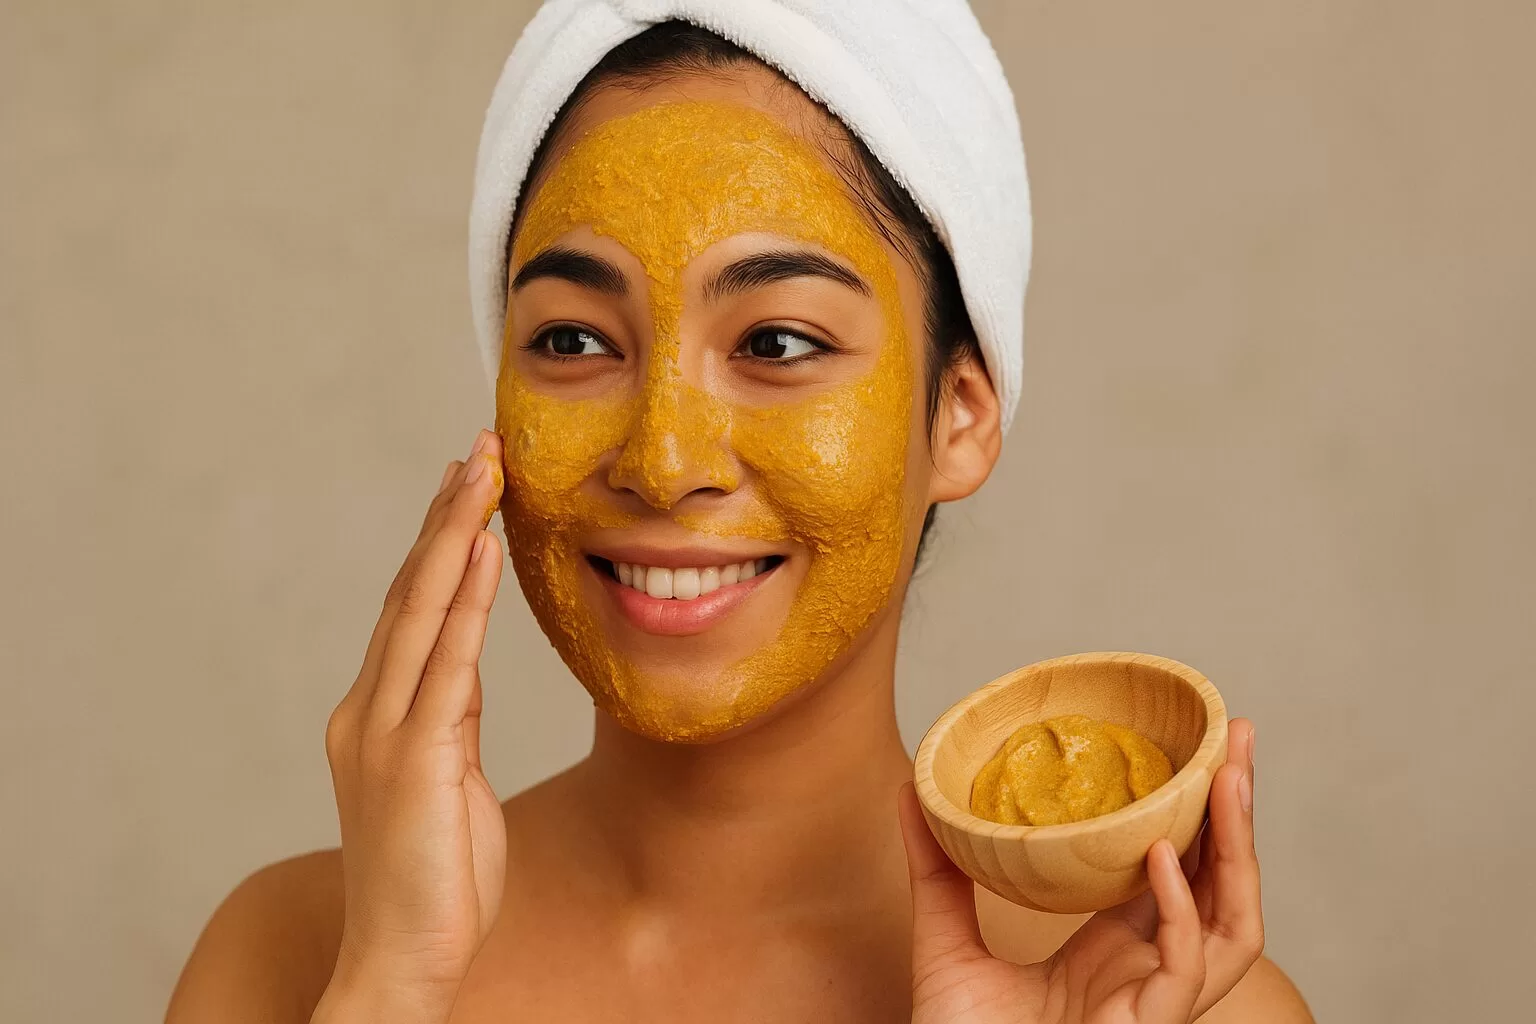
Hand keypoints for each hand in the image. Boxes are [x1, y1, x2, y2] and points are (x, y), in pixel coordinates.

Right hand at [316, 429, 506, 1021]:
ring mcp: (384, 732)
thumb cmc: (434, 881)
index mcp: (376, 717)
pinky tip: (482, 548)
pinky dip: (462, 600)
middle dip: (446, 515)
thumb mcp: (450, 782)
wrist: (403, 959)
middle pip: (411, 592)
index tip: (467, 487)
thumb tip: (465, 672)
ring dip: (454, 533)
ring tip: (482, 469)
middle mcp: (368, 712)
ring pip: (422, 610)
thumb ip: (452, 722)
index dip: (440, 545)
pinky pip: (446, 662)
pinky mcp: (413, 758)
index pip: (412, 611)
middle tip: (479, 448)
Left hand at [900, 719, 1262, 1023]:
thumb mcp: (944, 941)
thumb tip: (911, 789)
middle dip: (1237, 814)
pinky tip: (1159, 856)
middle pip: (1223, 889)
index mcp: (1115, 953)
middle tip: (1236, 737)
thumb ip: (938, 870)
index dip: (1197, 812)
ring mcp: (1151, 1005)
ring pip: (1233, 928)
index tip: (1199, 744)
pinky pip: (1184, 969)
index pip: (1179, 872)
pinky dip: (1178, 910)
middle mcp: (1146, 974)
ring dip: (1238, 852)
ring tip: (1224, 780)